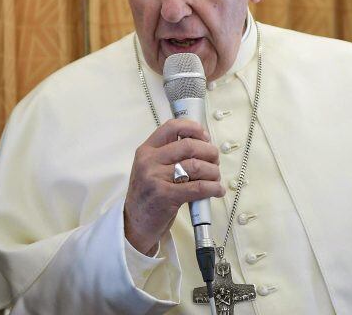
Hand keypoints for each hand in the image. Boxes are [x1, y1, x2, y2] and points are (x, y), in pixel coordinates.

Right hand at [124, 119, 224, 254]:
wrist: (133, 224)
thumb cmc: (148, 195)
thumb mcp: (151, 168)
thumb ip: (170, 155)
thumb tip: (203, 145)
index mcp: (146, 150)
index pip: (172, 126)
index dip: (194, 129)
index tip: (205, 138)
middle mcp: (149, 161)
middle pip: (189, 145)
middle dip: (209, 152)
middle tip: (215, 161)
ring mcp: (156, 178)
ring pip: (196, 166)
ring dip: (213, 171)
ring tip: (216, 177)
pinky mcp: (166, 196)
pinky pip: (198, 187)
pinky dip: (213, 188)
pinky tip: (217, 190)